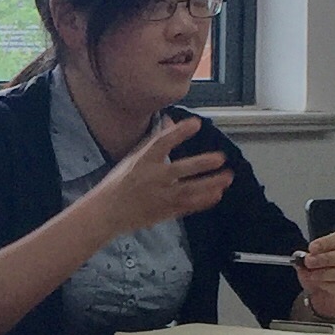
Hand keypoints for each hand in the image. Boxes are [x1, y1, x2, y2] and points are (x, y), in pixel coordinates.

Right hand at [95, 115, 231, 240]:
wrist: (106, 213)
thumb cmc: (119, 183)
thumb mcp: (133, 157)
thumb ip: (154, 140)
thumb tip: (169, 121)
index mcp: (142, 161)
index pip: (162, 143)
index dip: (179, 132)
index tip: (196, 123)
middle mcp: (152, 178)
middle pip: (180, 169)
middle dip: (201, 163)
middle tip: (221, 158)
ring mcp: (159, 196)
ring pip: (188, 190)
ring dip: (209, 184)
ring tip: (227, 177)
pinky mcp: (164, 212)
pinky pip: (186, 206)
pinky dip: (202, 201)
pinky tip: (217, 194)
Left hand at [298, 230, 334, 322]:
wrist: (321, 292)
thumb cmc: (319, 271)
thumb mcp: (310, 262)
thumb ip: (307, 258)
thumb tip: (304, 258)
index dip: (327, 242)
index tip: (312, 248)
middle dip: (326, 258)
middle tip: (309, 261)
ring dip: (324, 273)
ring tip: (311, 275)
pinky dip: (327, 285)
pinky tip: (319, 284)